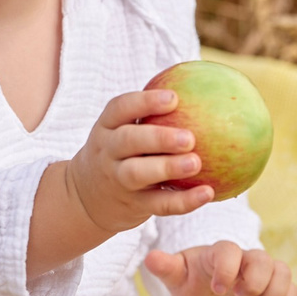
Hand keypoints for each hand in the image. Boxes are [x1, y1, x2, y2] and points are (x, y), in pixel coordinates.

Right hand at [64, 89, 214, 232]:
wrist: (88, 197)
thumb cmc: (122, 153)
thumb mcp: (122, 130)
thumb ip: (152, 114)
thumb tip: (208, 90)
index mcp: (108, 127)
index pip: (119, 108)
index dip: (145, 101)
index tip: (174, 98)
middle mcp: (109, 152)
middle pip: (127, 141)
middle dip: (158, 137)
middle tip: (189, 137)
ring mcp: (118, 180)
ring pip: (138, 173)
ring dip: (167, 168)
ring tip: (196, 163)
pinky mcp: (134, 205)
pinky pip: (159, 204)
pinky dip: (183, 201)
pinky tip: (208, 192)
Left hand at [144, 241, 296, 295]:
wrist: (209, 293)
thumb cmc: (191, 280)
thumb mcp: (177, 276)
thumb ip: (166, 267)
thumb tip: (149, 258)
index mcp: (220, 253)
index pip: (230, 250)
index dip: (227, 270)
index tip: (217, 289)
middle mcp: (245, 259)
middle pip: (264, 259)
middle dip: (254, 283)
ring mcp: (264, 273)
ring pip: (283, 272)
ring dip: (271, 294)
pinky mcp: (275, 289)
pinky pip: (293, 294)